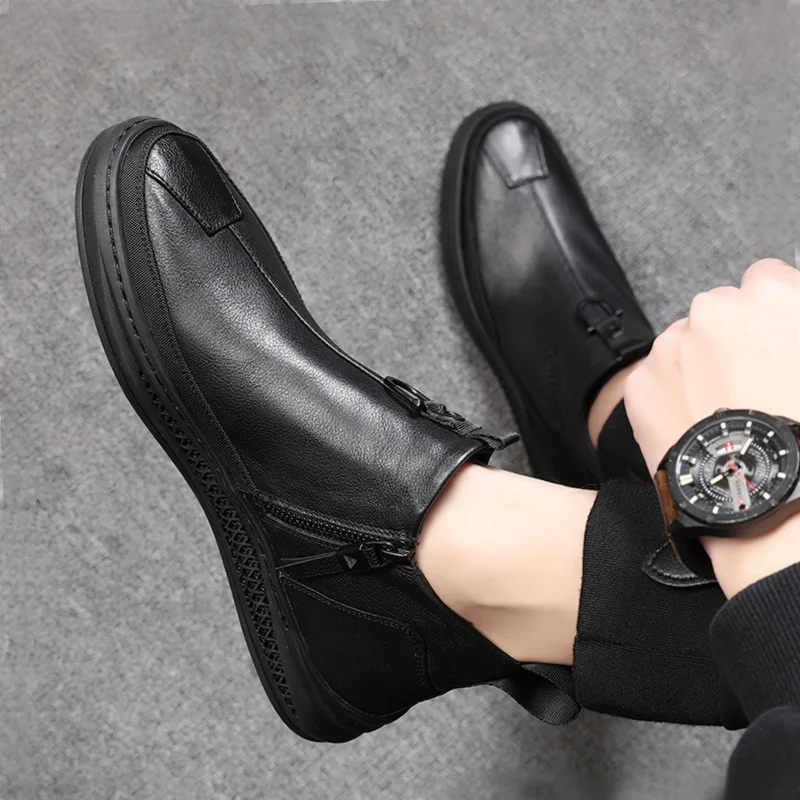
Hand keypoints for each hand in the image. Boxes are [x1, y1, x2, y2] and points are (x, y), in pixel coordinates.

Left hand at [624, 259, 799, 596]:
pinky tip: (697, 426)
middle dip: (733, 339)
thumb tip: (788, 330)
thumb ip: (796, 328)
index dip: (774, 314)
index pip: (766, 279)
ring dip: (698, 366)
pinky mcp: (640, 385)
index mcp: (771, 296)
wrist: (772, 504)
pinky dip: (670, 396)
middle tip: (752, 384)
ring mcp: (670, 348)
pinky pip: (656, 379)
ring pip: (683, 344)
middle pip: (720, 311)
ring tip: (725, 412)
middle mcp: (713, 311)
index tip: (776, 342)